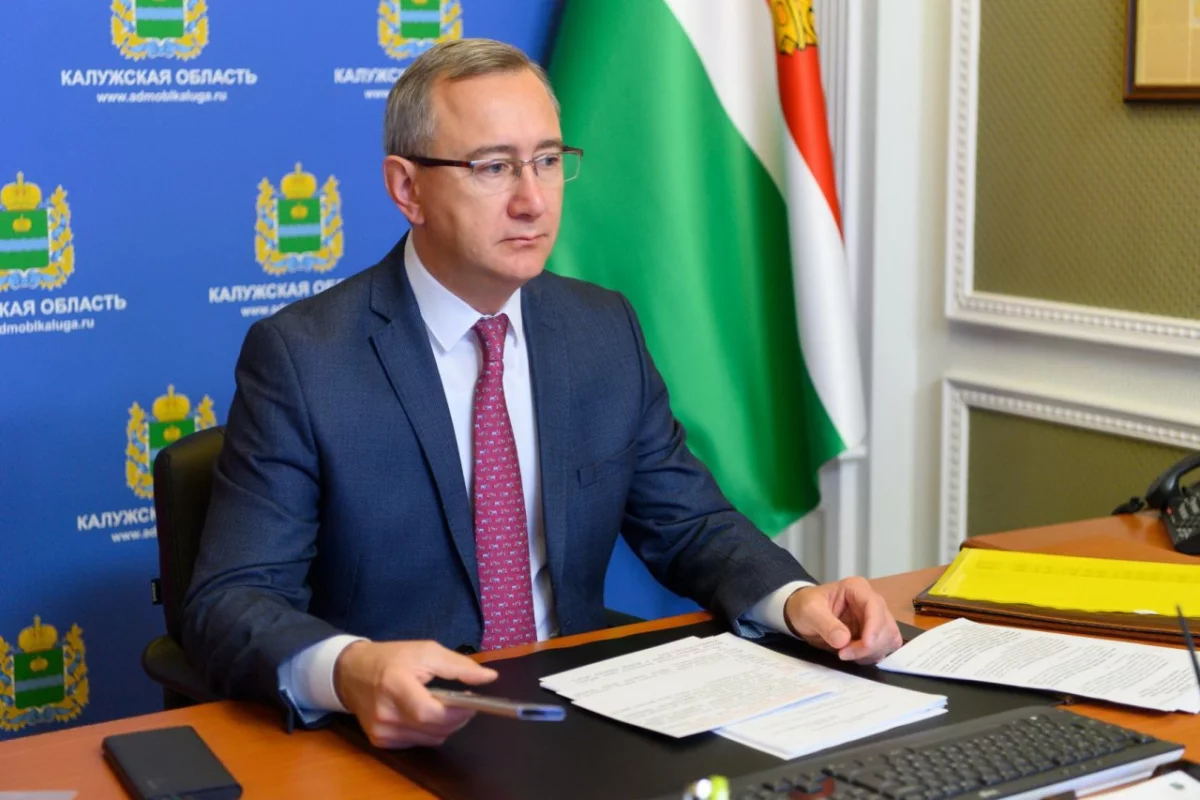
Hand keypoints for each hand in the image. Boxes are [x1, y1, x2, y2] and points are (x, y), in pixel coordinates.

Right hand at [333, 640, 497, 748]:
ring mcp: (381, 731)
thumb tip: (489, 678)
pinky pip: (418, 742)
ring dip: (444, 725)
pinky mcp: (380, 741)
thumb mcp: (425, 650)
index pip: (430, 712)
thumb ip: (458, 666)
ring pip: (430, 739)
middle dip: (456, 718)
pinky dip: (429, 730)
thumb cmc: (391, 658)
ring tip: (442, 704)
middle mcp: (385, 713)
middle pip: (434, 729)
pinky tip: (424, 713)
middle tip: (462, 701)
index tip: (472, 702)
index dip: (457, 713)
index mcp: (395, 685)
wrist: (350, 672)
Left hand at [783, 577, 903, 663]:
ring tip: (846, 653)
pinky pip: (884, 648)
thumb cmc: (805, 606)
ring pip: (889, 639)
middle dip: (869, 645)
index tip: (865, 644)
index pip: (875, 605)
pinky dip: (871, 656)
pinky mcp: (874, 635)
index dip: (874, 626)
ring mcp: (875, 619)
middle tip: (843, 653)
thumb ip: (825, 624)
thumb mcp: (809, 611)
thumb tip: (843, 640)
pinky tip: (854, 656)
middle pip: (886, 625)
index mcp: (857, 588)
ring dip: (871, 652)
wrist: (801, 616)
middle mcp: (871, 602)